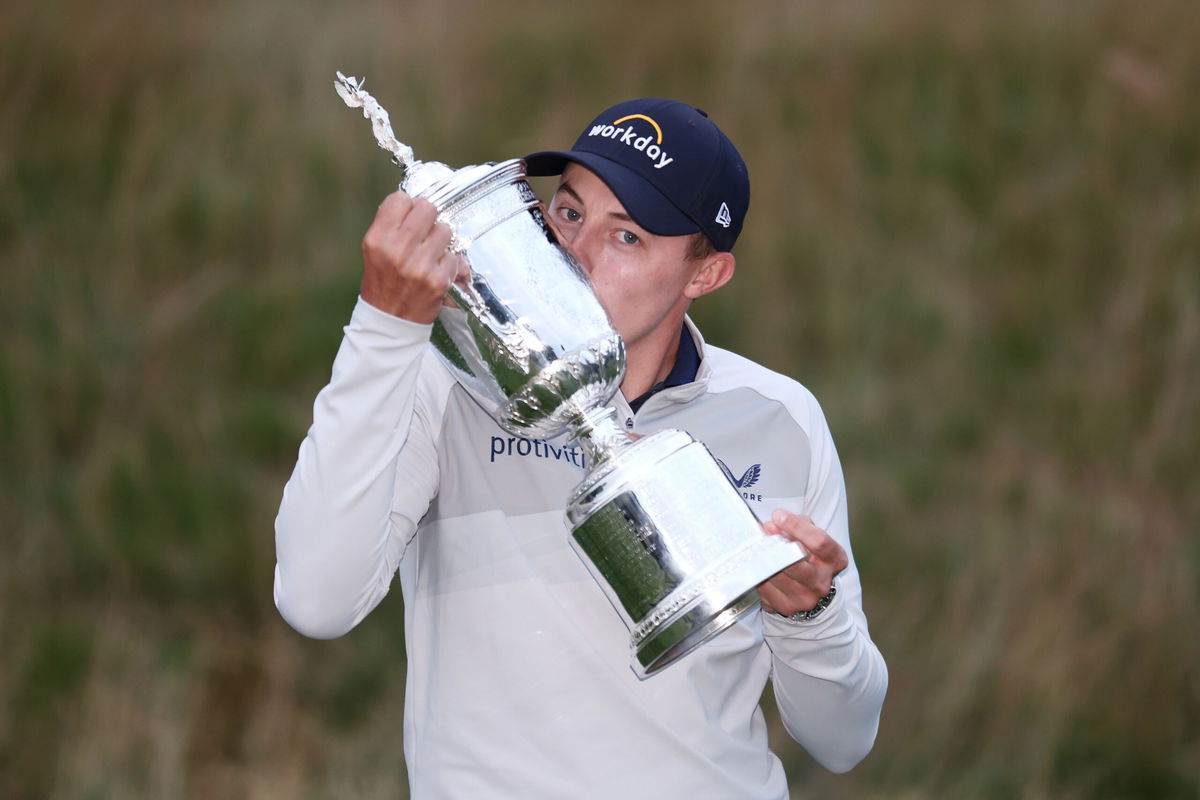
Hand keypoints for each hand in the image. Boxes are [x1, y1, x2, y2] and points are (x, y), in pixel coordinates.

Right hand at [360, 192, 466, 322]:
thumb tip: (415, 202)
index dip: (408, 207)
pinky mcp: (439, 280)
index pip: (401, 199)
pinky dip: (448, 262)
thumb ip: (390, 224)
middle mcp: (398, 249)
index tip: (409, 217)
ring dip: (440, 239)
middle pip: (427, 208)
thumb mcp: (374, 250)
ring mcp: (420, 265)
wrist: (390, 321)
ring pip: (445, 230)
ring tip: (429, 254)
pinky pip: (454, 255)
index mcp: (378, 239)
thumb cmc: (383, 282)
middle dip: (428, 219)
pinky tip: (435, 271)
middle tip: (423, 233)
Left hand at [757, 510, 847, 616]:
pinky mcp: (784, 606)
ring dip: (760, 555)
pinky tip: (753, 560)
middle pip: (795, 561)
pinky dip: (755, 571)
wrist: (809, 587)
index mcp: (835, 560)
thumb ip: (798, 526)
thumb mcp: (811, 535)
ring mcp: (804, 598)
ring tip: (755, 542)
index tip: (778, 515)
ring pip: (776, 573)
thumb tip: (774, 524)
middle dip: (774, 542)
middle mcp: (821, 582)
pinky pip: (764, 586)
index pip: (819, 542)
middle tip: (761, 529)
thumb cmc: (810, 555)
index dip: (796, 526)